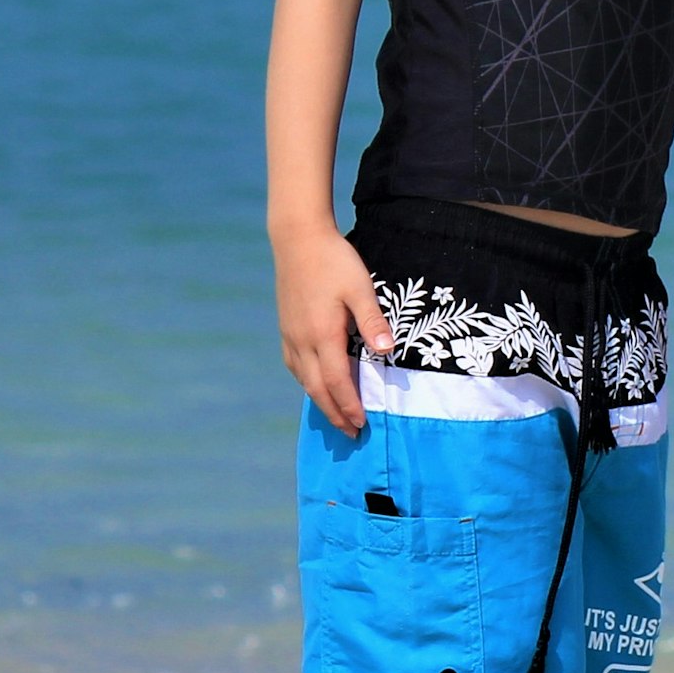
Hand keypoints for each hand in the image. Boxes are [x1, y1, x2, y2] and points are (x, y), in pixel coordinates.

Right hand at [275, 226, 391, 434]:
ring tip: (335, 416)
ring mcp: (290, 334)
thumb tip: (387, 354)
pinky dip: (306, 381)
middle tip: (351, 434)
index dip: (349, 406)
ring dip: (319, 400)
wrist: (297, 238)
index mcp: (322, 335)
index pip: (336, 382)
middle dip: (335, 413)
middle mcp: (302, 340)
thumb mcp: (361, 289)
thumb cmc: (335, 261)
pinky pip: (294, 364)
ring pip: (303, 378)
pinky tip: (314, 383)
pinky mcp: (286, 326)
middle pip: (317, 388)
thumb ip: (373, 322)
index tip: (362, 425)